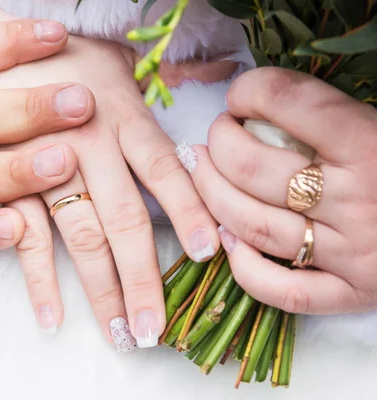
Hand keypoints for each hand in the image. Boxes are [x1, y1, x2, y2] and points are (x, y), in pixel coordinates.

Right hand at [0, 38, 221, 348]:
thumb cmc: (58, 57)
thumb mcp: (116, 53)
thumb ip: (169, 69)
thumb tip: (224, 69)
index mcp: (121, 115)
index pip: (163, 169)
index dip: (188, 210)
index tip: (206, 254)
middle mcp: (88, 146)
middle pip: (124, 220)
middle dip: (144, 279)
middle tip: (157, 329)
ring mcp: (46, 169)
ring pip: (81, 239)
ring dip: (102, 291)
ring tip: (120, 333)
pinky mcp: (8, 186)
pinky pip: (26, 239)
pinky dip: (39, 279)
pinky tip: (53, 316)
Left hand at [181, 67, 376, 313]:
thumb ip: (335, 113)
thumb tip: (269, 99)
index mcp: (373, 144)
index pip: (290, 102)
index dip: (251, 90)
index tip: (241, 95)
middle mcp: (359, 199)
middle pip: (252, 167)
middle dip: (219, 142)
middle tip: (218, 135)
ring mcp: (352, 252)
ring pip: (252, 224)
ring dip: (211, 194)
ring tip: (203, 172)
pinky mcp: (351, 294)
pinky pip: (282, 290)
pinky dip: (244, 267)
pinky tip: (230, 240)